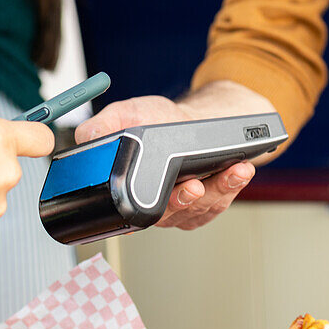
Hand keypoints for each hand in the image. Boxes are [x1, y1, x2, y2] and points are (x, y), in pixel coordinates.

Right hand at [74, 82, 274, 229]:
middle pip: (173, 214)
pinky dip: (233, 184)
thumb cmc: (160, 121)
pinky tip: (241, 169)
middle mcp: (160, 205)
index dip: (154, 209)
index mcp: (135, 190)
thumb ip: (106, 125)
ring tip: (232, 170)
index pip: (139, 210)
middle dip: (186, 200)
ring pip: (203, 207)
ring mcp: (187, 206)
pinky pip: (222, 199)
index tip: (169, 193)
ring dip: (219, 189)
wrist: (193, 120)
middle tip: (194, 186)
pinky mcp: (210, 202)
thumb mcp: (129, 115)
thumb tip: (88, 136)